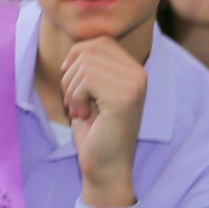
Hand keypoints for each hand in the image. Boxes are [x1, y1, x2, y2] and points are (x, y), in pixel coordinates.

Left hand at [59, 37, 146, 206]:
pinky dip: (74, 99)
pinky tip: (83, 116)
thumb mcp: (90, 93)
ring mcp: (134, 84)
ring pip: (83, 66)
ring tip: (80, 111)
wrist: (106, 165)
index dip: (75, 59)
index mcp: (133, 69)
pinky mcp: (123, 98)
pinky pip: (85, 81)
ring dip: (70, 90)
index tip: (73, 86)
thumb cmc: (95, 131)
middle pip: (88, 50)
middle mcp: (138, 73)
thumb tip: (73, 51)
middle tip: (74, 101)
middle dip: (69, 75)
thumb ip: (89, 68)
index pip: (98, 41)